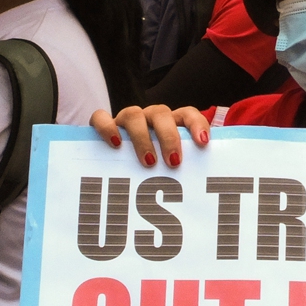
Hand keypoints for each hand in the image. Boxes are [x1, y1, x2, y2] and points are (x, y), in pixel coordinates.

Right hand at [89, 105, 210, 168]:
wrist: (117, 172)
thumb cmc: (155, 171)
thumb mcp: (172, 170)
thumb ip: (187, 171)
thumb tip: (205, 191)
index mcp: (171, 123)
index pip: (187, 114)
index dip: (196, 124)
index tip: (202, 143)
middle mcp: (149, 118)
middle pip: (161, 113)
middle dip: (168, 137)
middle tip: (174, 162)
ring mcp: (127, 121)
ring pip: (133, 114)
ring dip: (142, 137)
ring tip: (149, 162)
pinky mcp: (104, 125)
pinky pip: (100, 117)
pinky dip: (107, 128)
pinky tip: (115, 144)